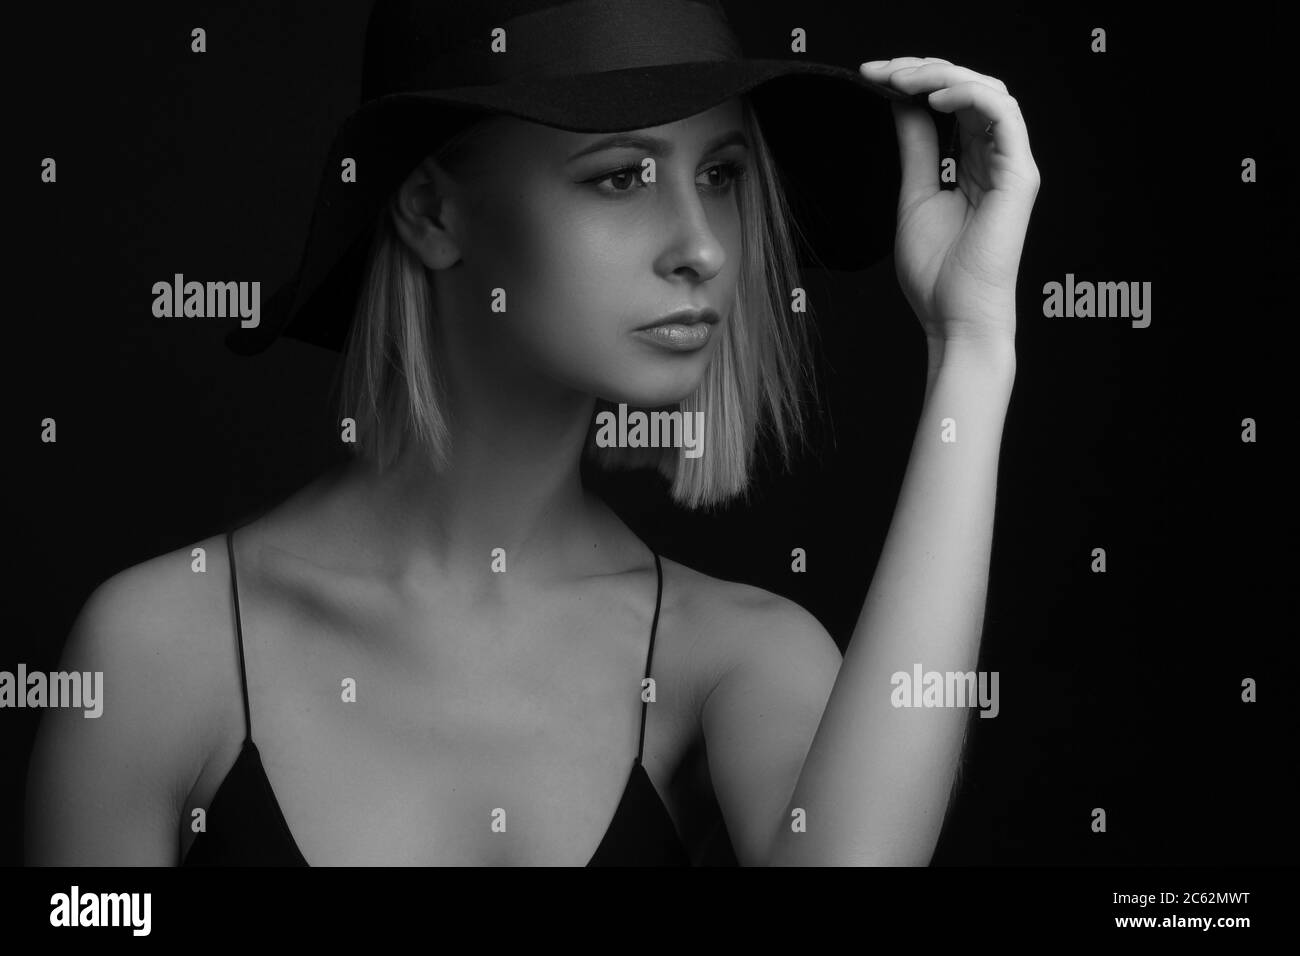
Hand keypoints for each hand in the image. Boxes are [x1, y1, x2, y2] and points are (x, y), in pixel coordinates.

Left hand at [859, 57, 1039, 354]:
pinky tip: (932, 98)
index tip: (872, 76)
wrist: (952, 318)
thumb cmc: (936, 273)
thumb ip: (916, 148)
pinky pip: (1003, 115)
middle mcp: (1001, 159)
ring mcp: (1014, 166)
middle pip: (972, 88)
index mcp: (979, 164)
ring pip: (990, 92)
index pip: (955, 102)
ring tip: (900, 80)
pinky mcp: (1019, 177)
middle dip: (925, 70)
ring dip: (942, 76)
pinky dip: (968, 96)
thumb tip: (902, 104)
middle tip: (881, 71)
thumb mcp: (915, 194)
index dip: (917, 80)